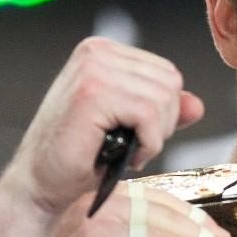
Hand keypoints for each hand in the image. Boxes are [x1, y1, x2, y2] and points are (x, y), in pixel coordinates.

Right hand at [0, 37, 204, 219]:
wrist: (40, 184)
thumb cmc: (78, 158)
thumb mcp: (128, 128)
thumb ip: (161, 111)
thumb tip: (196, 105)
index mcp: (103, 52)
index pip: (165, 72)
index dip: (163, 112)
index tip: (135, 136)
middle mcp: (96, 52)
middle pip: (169, 82)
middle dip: (162, 123)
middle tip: (133, 147)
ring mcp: (92, 69)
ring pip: (163, 98)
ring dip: (154, 136)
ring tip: (126, 151)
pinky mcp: (92, 93)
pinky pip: (149, 114)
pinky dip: (148, 143)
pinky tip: (126, 156)